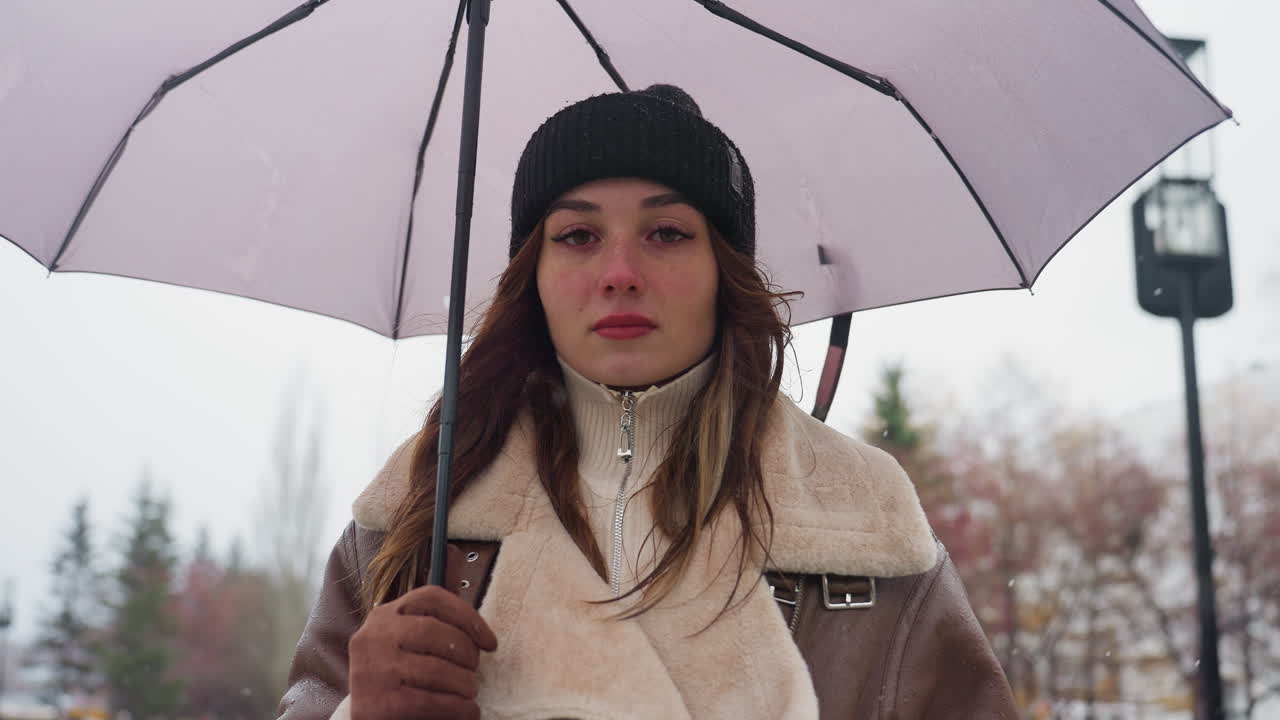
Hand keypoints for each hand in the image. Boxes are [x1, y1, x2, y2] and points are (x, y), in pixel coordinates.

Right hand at [348, 554, 497, 719]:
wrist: (367, 716)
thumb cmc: (400, 671)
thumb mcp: (411, 635)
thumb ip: (435, 605)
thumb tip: (455, 552)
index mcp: (383, 614)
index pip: (432, 598)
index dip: (469, 617)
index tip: (491, 642)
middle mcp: (373, 637)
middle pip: (436, 632)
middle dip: (466, 653)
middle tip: (475, 671)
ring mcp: (372, 671)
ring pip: (436, 670)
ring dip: (465, 683)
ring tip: (470, 691)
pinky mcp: (376, 705)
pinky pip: (431, 702)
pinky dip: (458, 708)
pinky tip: (467, 711)